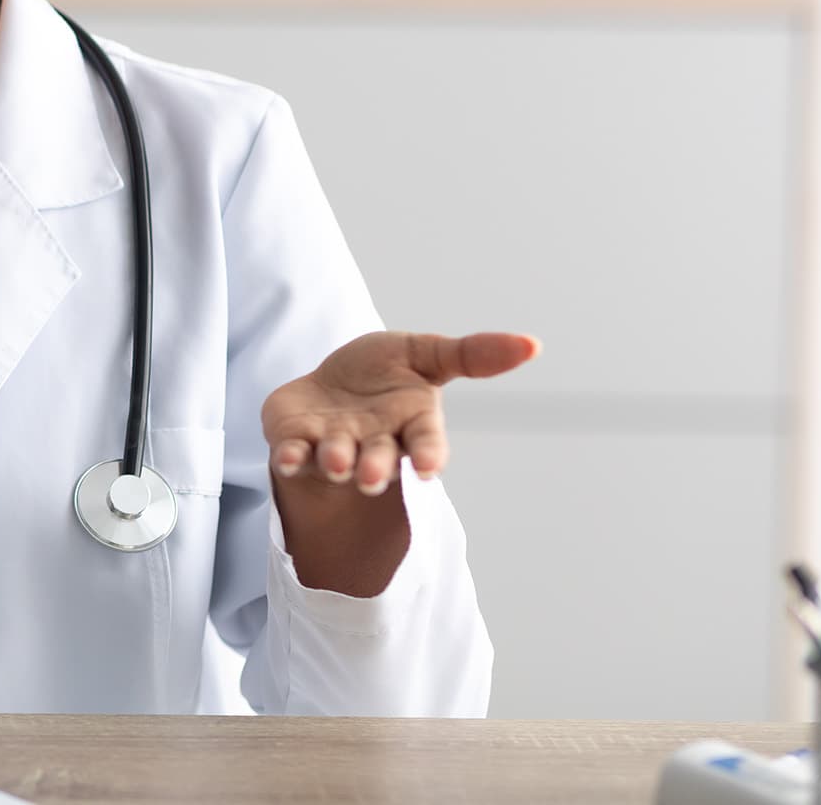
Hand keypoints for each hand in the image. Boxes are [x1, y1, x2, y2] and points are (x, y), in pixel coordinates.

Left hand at [263, 331, 540, 495]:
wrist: (329, 387)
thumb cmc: (385, 372)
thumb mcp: (428, 354)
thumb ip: (474, 355)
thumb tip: (533, 344)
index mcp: (410, 423)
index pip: (424, 444)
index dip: (427, 455)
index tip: (427, 468)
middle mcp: (373, 442)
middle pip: (377, 459)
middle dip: (374, 468)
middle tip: (369, 477)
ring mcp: (333, 444)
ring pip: (335, 458)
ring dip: (335, 460)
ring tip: (336, 461)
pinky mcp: (296, 441)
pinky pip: (292, 453)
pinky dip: (291, 457)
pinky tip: (287, 458)